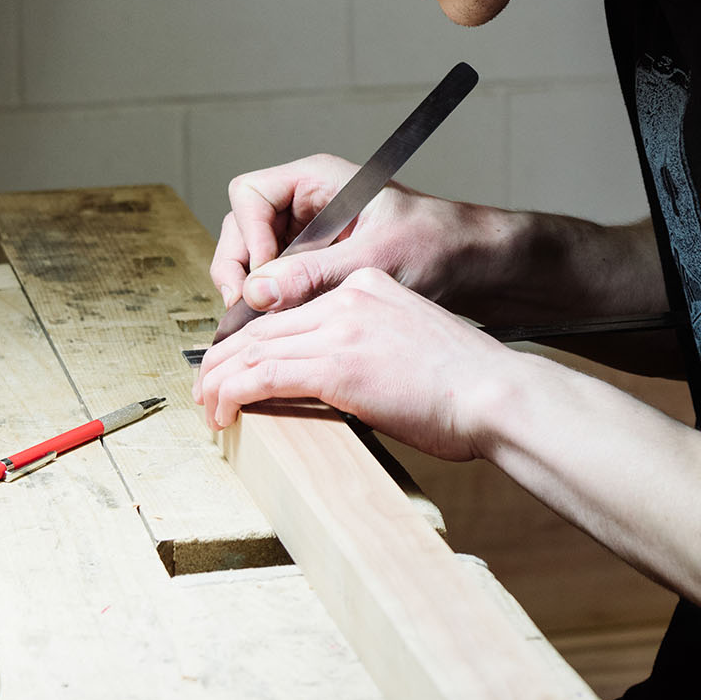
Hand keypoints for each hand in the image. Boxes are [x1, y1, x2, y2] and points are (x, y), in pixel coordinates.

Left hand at [193, 268, 517, 460]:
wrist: (495, 393)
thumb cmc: (467, 384)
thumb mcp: (412, 344)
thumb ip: (370, 348)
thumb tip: (342, 381)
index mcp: (369, 285)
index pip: (292, 308)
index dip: (254, 338)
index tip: (236, 363)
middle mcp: (349, 297)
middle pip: (264, 324)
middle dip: (225, 359)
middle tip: (206, 387)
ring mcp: (341, 328)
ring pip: (254, 348)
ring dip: (220, 380)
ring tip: (205, 406)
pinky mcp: (336, 365)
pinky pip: (264, 376)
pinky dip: (233, 395)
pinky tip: (221, 413)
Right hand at [213, 153, 497, 315]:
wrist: (476, 266)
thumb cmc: (439, 243)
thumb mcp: (376, 258)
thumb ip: (315, 274)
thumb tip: (258, 292)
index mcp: (318, 180)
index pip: (249, 194)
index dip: (246, 236)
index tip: (260, 279)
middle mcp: (307, 203)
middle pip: (242, 228)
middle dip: (239, 269)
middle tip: (247, 312)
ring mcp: (309, 235)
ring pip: (254, 259)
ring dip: (253, 291)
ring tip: (263, 326)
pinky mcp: (317, 265)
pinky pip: (277, 281)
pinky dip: (273, 304)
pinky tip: (283, 329)